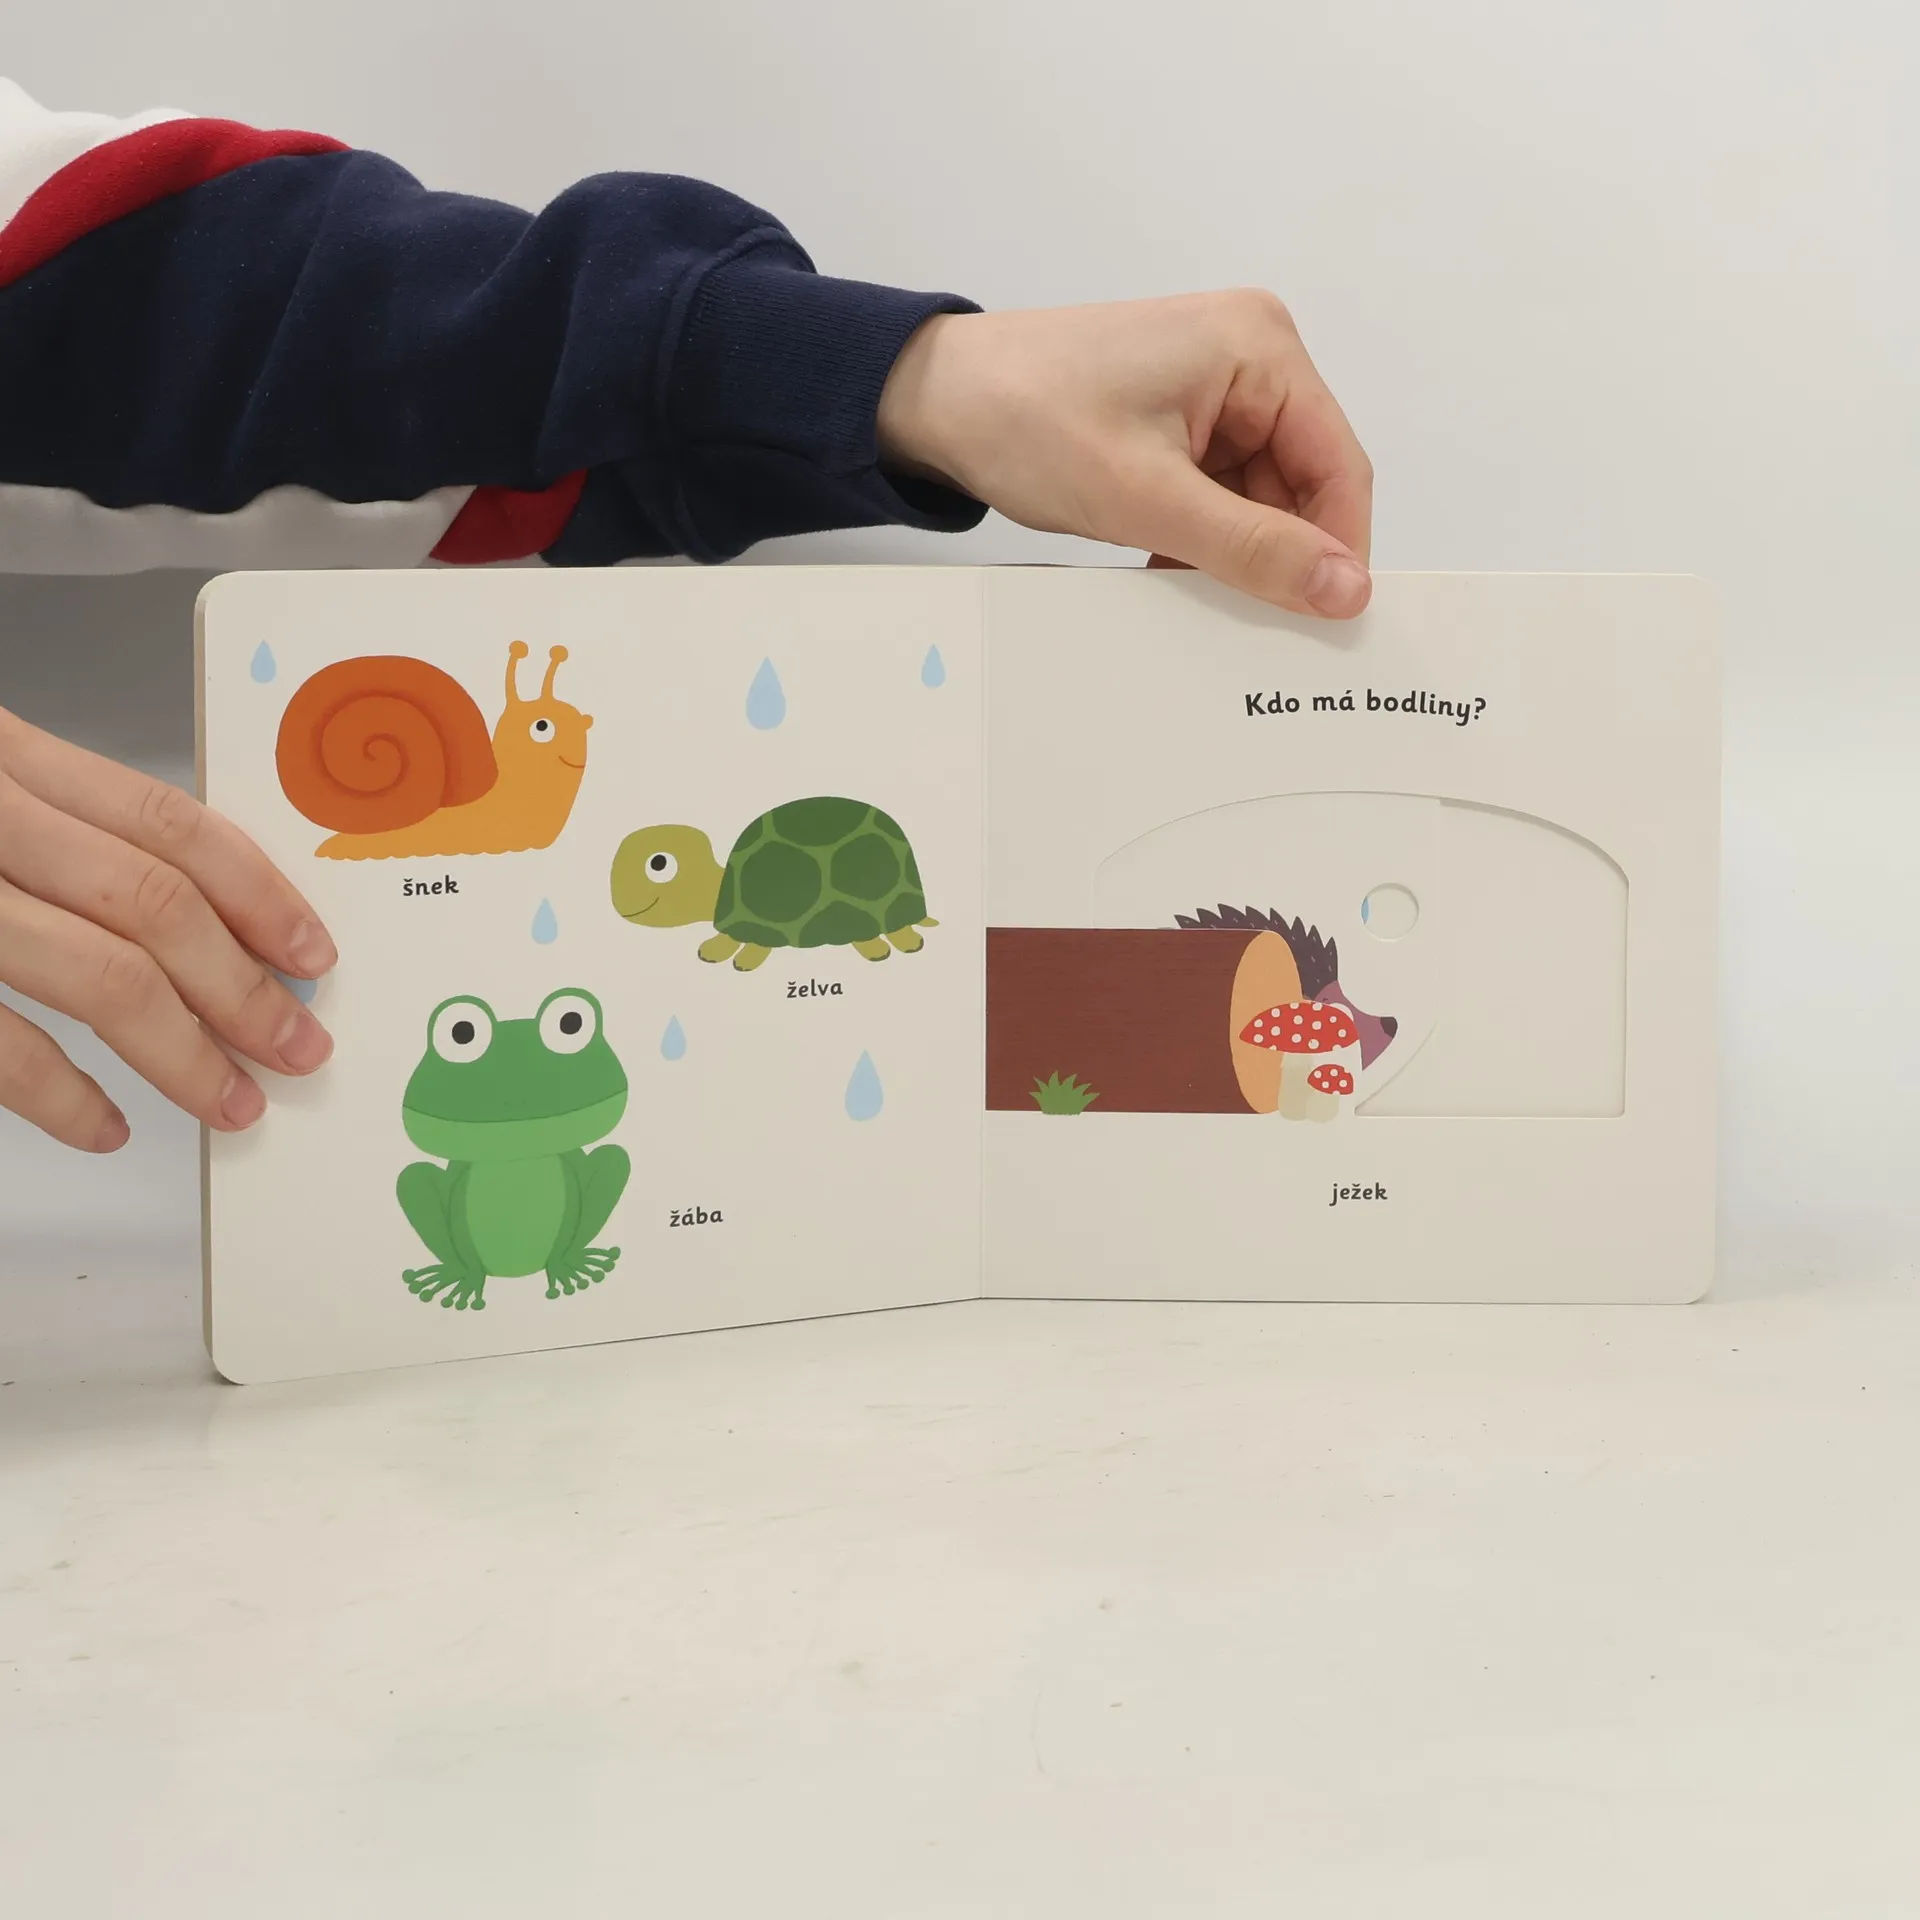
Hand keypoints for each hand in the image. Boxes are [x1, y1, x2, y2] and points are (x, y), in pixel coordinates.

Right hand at [0, 707, 335, 1150]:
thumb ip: (50, 822)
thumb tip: (189, 916)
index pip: (169, 823)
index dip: (260, 895)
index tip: (312, 955)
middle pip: (154, 908)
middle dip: (244, 990)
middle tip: (298, 1050)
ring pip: (98, 975)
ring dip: (184, 1053)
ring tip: (232, 1103)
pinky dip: (59, 1095)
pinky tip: (105, 1127)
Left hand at [877, 291, 1372, 616]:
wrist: (933, 402)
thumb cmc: (1025, 418)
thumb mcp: (1147, 498)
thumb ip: (1253, 547)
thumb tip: (1343, 589)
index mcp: (1259, 347)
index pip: (1338, 465)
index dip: (1338, 550)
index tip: (1327, 623)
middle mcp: (1248, 357)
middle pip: (1302, 484)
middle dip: (1277, 554)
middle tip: (1253, 625)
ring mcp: (1212, 390)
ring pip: (1258, 499)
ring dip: (1232, 552)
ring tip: (1190, 588)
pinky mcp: (1177, 421)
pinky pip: (1218, 494)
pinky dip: (1201, 539)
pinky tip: (1169, 569)